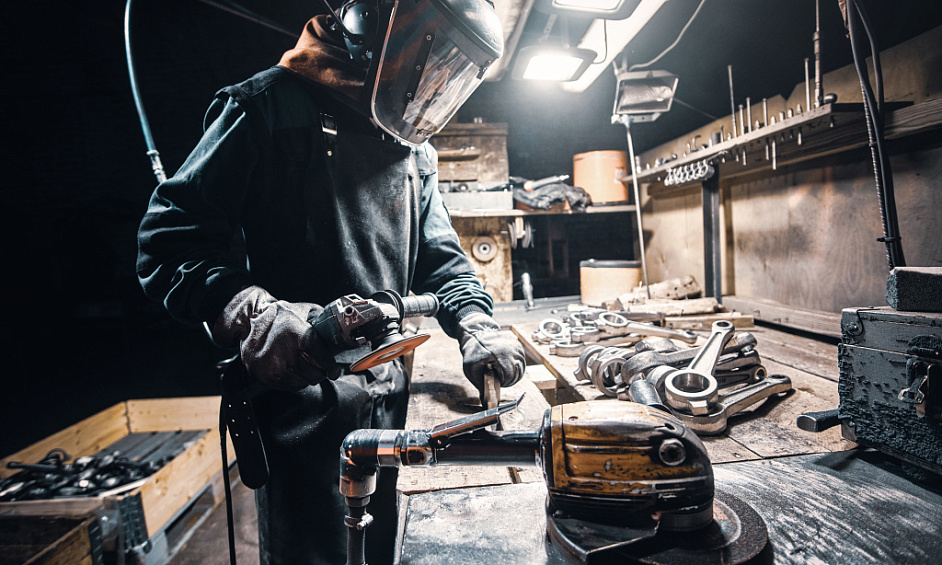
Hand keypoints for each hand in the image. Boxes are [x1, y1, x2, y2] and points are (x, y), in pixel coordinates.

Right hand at [212, 286, 338, 389]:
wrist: (250, 321)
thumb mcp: (305, 311)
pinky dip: (293, 381)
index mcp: (299, 336)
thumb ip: (323, 322)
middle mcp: (285, 353)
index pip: (320, 359)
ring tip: (306, 368)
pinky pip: (286, 386)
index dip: (330, 367)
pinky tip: (293, 371)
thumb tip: (339, 332)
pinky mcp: (264, 375)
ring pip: (301, 383)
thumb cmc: (280, 316)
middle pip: (312, 374)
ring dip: (307, 378)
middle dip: (320, 372)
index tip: (334, 370)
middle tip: (320, 368)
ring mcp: (273, 367)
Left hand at [456, 311, 524, 389]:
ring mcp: (515, 346)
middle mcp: (510, 349)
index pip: (510, 374)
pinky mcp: (518, 345)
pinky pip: (522, 360)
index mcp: (498, 355)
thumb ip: (480, 385)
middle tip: (501, 380)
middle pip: (518, 372)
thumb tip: (485, 402)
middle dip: (510, 379)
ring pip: (522, 367)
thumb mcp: (471, 370)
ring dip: (514, 374)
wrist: (476, 334)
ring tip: (504, 374)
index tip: (499, 383)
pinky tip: (507, 367)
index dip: (505, 382)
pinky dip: (516, 366)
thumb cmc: (473, 353)